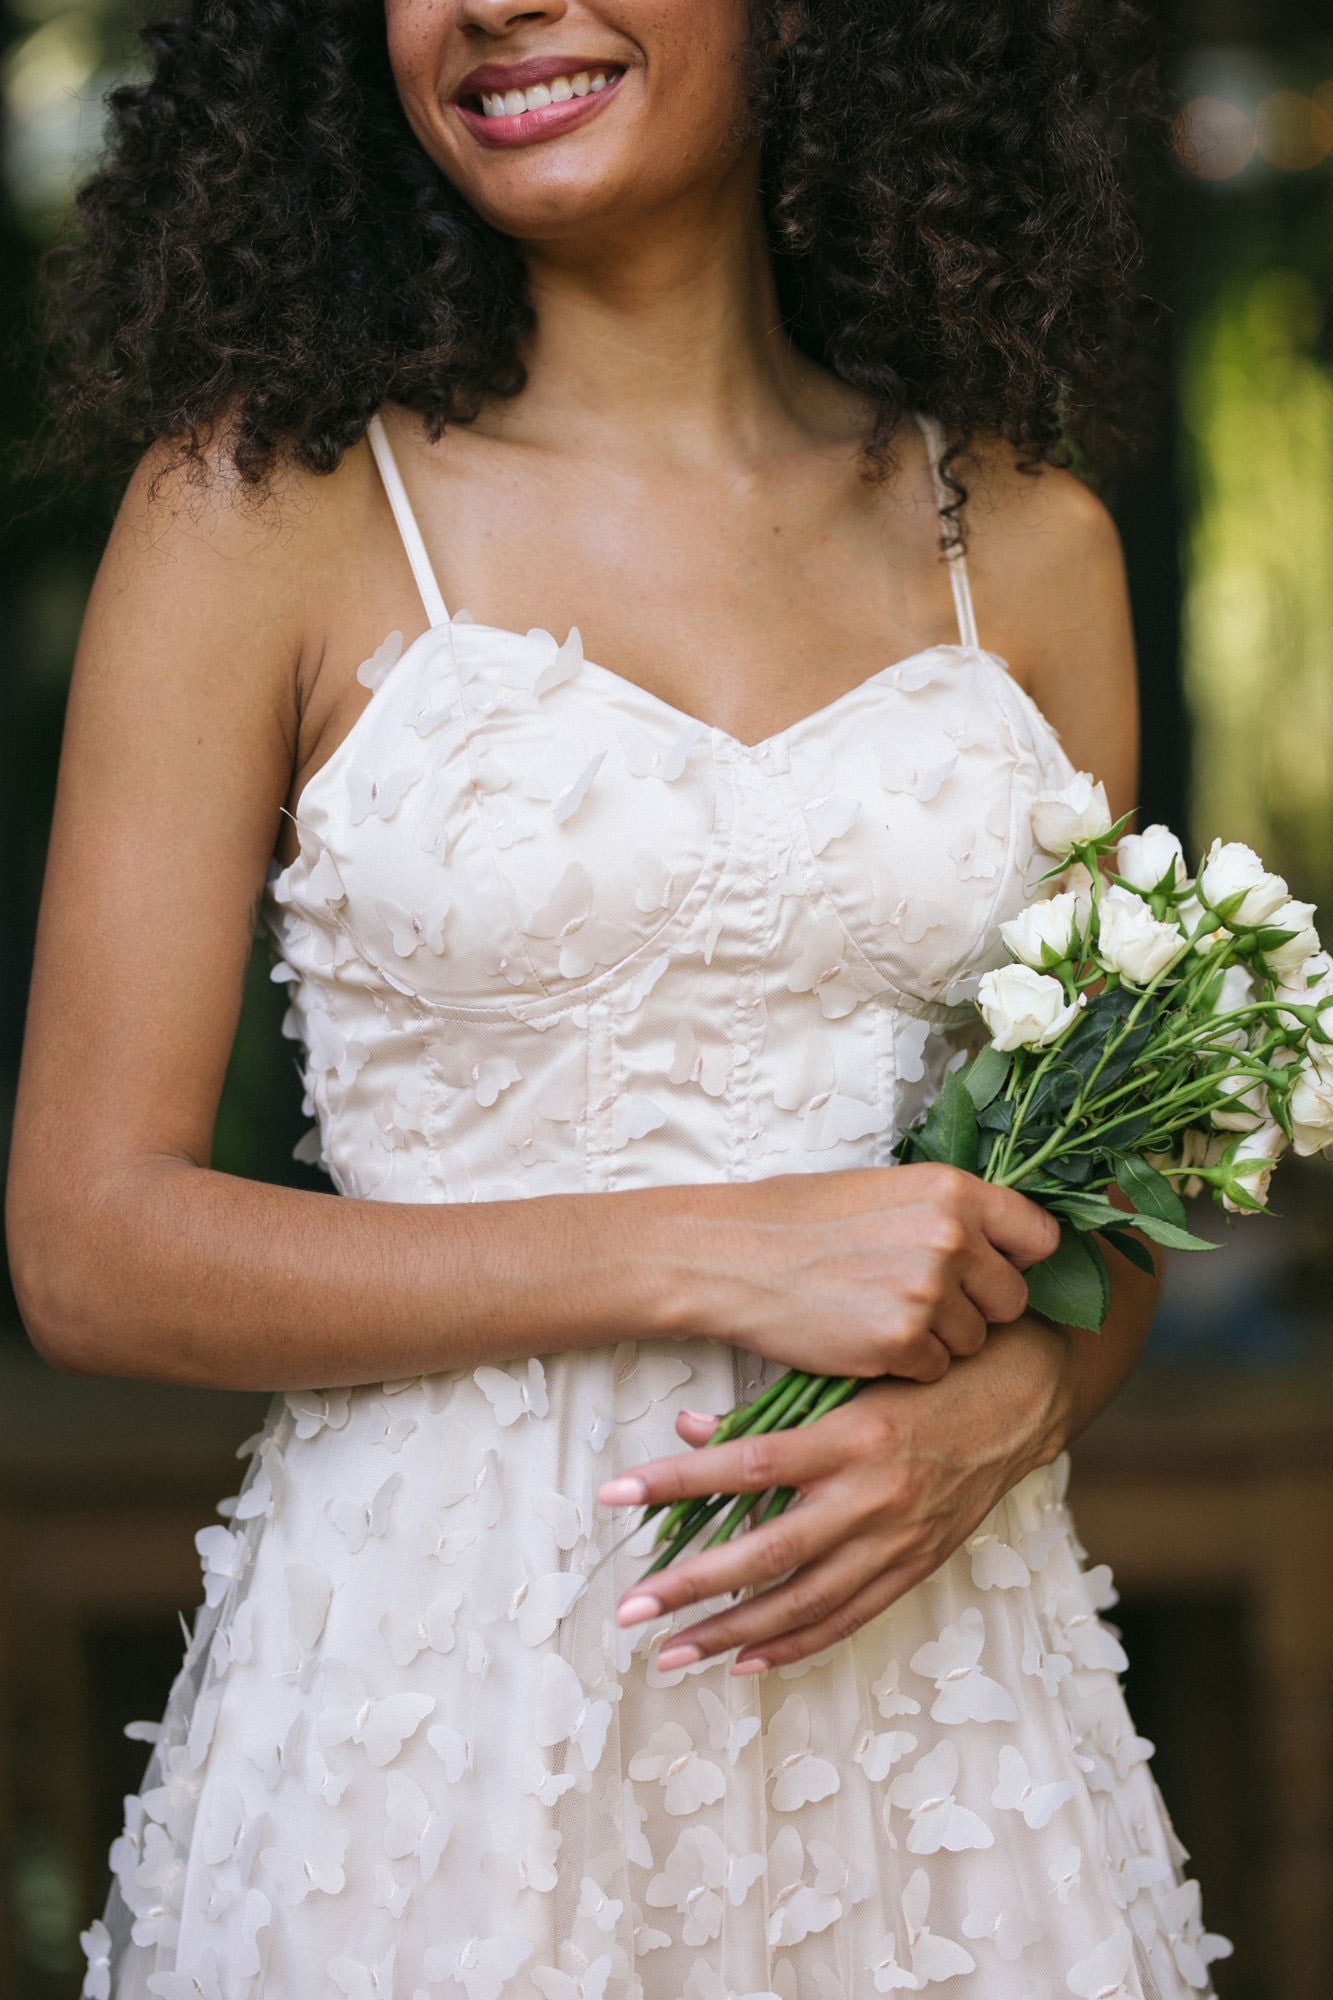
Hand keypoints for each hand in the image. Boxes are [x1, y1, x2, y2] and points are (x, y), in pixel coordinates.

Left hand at [598, 1318, 1070, 1673]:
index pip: (745, 1466)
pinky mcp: (916, 1565)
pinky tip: (742, 1661)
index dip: (676, 1482)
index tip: (614, 1493)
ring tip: (670, 1652)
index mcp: (849, 1435)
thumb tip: (688, 1431)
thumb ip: (772, 1408)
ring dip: (729, 1633)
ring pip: (801, 1601)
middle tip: (628, 1607)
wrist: (1024, 1395)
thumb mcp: (851, 1372)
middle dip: (690, 1585)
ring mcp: (897, 1539)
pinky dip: (793, 1645)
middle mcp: (872, 1495)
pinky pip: (847, 1618)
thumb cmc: (927, 1370)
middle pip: (765, 1553)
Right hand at [679, 1162, 1059, 1382]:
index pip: (1039, 1237)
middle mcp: (951, 1238)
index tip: (996, 1272)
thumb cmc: (801, 1219)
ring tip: (881, 1311)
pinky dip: (906, 1364)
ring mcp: (928, 1292)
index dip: (1019, 1261)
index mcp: (953, 1190)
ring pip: (975, 1339)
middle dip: (978, 1307)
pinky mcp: (902, 1342)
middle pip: (1012, 1299)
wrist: (735, 1255)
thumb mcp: (886, 1190)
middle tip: (923, 1299)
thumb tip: (1002, 1244)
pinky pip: (935, 1368)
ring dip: (939, 1338)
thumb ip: (949, 1213)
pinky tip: (865, 1335)